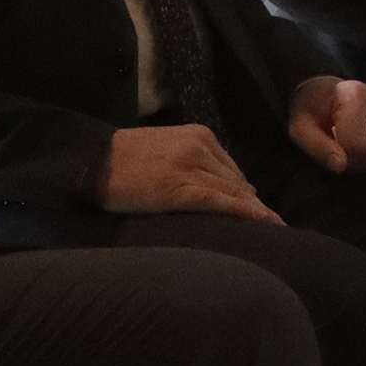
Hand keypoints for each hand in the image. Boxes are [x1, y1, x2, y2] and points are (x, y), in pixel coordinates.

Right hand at [93, 124, 280, 221]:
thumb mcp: (167, 150)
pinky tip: (264, 223)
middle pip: (237, 181)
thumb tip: (225, 189)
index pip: (233, 169)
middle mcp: (201, 146)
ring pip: (234, 191)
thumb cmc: (124, 161)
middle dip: (254, 205)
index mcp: (200, 136)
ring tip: (273, 230)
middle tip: (272, 226)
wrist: (91, 161)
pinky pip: (221, 201)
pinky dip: (246, 213)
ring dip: (255, 212)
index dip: (247, 194)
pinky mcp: (180, 187)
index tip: (262, 212)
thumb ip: (195, 162)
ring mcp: (191, 166)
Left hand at [288, 75, 365, 171]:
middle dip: (362, 161)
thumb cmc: (312, 113)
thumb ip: (317, 147)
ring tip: (363, 150)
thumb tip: (340, 165)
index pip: (357, 144)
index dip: (344, 157)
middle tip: (348, 154)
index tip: (334, 151)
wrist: (325, 94)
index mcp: (353, 94)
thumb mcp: (301, 129)